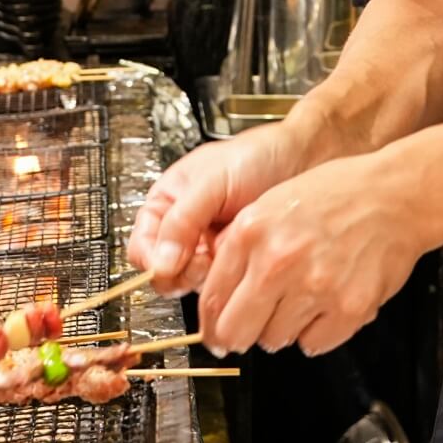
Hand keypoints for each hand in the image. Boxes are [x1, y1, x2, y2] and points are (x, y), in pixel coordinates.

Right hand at [126, 126, 290, 295]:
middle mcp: (183, 230)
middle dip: (184, 272)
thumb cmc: (256, 157)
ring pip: (192, 284)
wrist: (301, 160)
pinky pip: (221, 285)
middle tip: (206, 259)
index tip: (174, 263)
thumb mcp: (211, 181)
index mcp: (166, 206)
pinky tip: (244, 256)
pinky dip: (231, 277)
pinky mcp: (234, 262)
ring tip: (230, 249)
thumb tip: (160, 263)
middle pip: (164, 274)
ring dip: (209, 275)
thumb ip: (182, 219)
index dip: (155, 261)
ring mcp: (208, 248)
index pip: (141, 249)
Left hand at [198, 152, 427, 357]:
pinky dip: (316, 331)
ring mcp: (314, 286)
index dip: (212, 323)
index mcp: (252, 231)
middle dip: (240, 335)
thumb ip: (240, 247)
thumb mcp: (271, 203)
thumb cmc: (336, 194)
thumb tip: (215, 296)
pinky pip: (313, 344)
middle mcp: (278, 260)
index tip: (216, 331)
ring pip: (274, 341)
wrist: (393, 195)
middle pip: (235, 333)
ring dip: (283, 328)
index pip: (211, 299)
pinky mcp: (348, 308)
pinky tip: (325, 303)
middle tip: (251, 328)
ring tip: (302, 297)